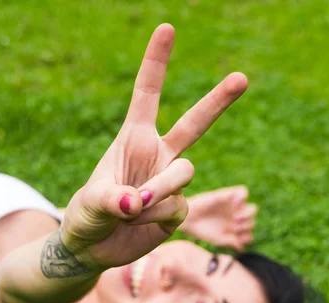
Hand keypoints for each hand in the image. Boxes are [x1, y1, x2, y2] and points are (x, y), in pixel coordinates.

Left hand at [61, 24, 247, 268]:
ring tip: (132, 208)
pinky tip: (140, 223)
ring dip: (159, 190)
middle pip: (195, 123)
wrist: (92, 247)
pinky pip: (178, 206)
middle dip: (218, 101)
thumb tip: (138, 202)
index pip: (147, 94)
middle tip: (242, 78)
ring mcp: (170, 182)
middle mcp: (157, 155)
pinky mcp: (178, 209)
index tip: (167, 28)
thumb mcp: (89, 202)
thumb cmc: (85, 215)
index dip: (156, 62)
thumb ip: (112, 199)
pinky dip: (156, 217)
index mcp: (133, 138)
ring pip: (184, 173)